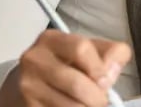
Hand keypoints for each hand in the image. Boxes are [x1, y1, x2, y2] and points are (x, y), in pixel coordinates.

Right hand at [0, 30, 131, 106]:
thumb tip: (112, 71)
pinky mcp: (28, 106)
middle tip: (101, 100)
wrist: (29, 82)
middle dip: (96, 97)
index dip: (99, 68)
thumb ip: (109, 53)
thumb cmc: (66, 64)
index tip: (106, 81)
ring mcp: (28, 86)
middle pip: (76, 83)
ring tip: (88, 104)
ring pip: (70, 105)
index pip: (81, 49)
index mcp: (51, 39)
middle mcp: (34, 60)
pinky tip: (72, 106)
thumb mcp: (88, 50)